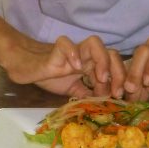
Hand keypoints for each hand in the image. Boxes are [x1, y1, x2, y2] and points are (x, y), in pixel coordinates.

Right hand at [4, 35, 125, 97]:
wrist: (28, 67)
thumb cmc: (51, 76)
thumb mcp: (74, 90)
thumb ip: (88, 94)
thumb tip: (106, 105)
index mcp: (92, 64)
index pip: (115, 65)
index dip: (121, 79)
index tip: (120, 96)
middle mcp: (86, 55)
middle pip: (112, 53)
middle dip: (118, 72)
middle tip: (115, 92)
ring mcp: (73, 51)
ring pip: (95, 42)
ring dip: (102, 60)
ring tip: (100, 78)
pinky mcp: (56, 50)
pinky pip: (66, 43)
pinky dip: (73, 53)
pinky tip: (76, 68)